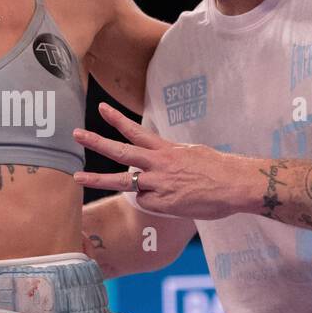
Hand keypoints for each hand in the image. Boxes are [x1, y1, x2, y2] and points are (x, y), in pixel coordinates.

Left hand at [72, 103, 250, 219]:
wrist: (235, 185)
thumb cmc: (219, 170)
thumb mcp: (192, 154)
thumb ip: (171, 157)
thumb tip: (161, 161)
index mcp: (166, 149)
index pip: (136, 131)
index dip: (117, 120)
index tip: (101, 109)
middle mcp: (159, 163)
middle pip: (121, 151)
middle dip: (96, 142)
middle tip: (75, 134)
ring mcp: (159, 184)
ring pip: (123, 181)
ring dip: (98, 179)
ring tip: (77, 177)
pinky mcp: (163, 203)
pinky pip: (146, 202)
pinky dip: (150, 202)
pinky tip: (166, 202)